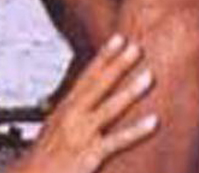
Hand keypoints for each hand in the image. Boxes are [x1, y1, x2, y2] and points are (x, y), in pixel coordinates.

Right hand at [11, 35, 158, 172]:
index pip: (87, 77)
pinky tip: (153, 121)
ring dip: (130, 91)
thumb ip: (72, 114)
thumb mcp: (55, 130)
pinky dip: (136, 131)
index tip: (119, 39)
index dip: (104, 57)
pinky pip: (116, 141)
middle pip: (98, 86)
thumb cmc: (44, 160)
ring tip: (149, 75)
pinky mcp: (88, 156)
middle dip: (118, 65)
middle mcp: (72, 117)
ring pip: (109, 109)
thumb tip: (88, 99)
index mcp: (65, 109)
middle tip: (137, 47)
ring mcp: (81, 135)